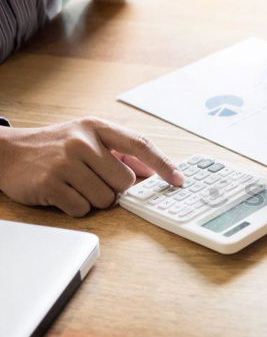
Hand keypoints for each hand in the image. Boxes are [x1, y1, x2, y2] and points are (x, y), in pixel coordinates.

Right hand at [0, 117, 183, 216]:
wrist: (7, 152)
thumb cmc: (55, 147)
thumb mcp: (87, 137)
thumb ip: (120, 151)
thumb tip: (154, 169)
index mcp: (96, 127)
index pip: (140, 145)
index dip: (163, 165)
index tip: (179, 180)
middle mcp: (82, 142)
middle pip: (125, 182)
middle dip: (114, 188)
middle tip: (94, 179)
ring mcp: (65, 163)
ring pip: (106, 199)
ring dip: (94, 199)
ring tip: (75, 184)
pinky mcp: (51, 184)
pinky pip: (82, 209)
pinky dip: (76, 207)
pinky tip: (62, 193)